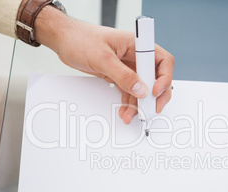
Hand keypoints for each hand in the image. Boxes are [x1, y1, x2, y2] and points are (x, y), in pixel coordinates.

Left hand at [35, 6, 173, 123]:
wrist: (64, 41)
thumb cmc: (80, 39)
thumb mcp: (102, 58)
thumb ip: (123, 75)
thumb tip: (140, 90)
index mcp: (137, 44)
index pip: (163, 60)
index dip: (164, 78)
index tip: (155, 91)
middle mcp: (135, 56)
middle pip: (156, 78)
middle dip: (155, 96)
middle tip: (152, 109)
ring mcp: (128, 66)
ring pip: (142, 89)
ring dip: (139, 104)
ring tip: (131, 115)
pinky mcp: (119, 75)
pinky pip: (129, 92)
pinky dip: (129, 103)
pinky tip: (125, 111)